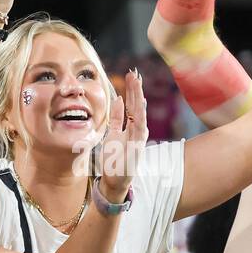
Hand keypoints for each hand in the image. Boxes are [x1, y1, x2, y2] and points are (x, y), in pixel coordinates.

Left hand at [98, 70, 147, 200]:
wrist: (114, 180)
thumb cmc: (114, 158)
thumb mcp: (112, 133)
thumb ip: (116, 117)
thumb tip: (118, 99)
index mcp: (131, 126)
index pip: (131, 104)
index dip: (131, 89)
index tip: (130, 75)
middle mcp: (137, 129)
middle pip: (136, 105)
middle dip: (135, 89)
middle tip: (134, 72)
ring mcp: (139, 137)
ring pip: (139, 112)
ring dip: (138, 97)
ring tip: (136, 82)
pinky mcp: (138, 145)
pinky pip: (140, 126)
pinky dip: (139, 114)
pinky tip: (138, 102)